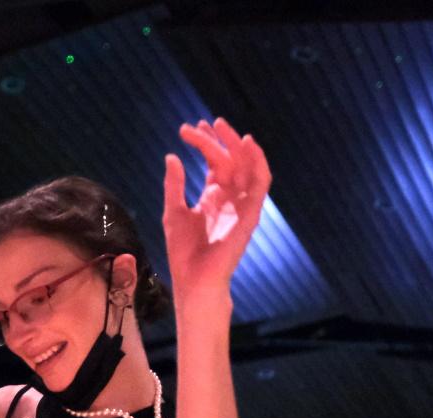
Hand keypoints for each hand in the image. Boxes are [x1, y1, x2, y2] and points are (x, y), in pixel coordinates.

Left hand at [163, 118, 270, 295]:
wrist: (194, 279)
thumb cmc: (184, 252)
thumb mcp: (173, 212)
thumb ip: (175, 185)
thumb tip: (172, 156)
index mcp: (213, 195)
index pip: (215, 161)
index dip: (205, 143)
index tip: (188, 129)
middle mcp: (230, 196)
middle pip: (231, 159)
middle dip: (220, 139)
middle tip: (205, 123)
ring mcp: (242, 204)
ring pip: (248, 165)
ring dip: (238, 144)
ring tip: (223, 127)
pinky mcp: (250, 213)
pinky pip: (260, 182)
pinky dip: (258, 161)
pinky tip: (248, 144)